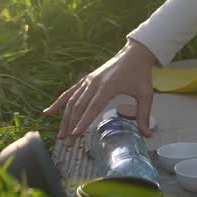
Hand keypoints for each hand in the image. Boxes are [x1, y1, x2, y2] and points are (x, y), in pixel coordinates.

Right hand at [44, 40, 159, 139]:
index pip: (93, 107)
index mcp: (108, 86)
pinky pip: (69, 92)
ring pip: (72, 101)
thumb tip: (147, 135)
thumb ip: (144, 115)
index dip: (83, 121)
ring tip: (60, 135)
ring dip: (64, 119)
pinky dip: (59, 102)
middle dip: (72, 126)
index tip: (76, 134)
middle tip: (68, 143)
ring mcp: (88, 81)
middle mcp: (94, 83)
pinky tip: (49, 112)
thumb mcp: (145, 94)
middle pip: (79, 107)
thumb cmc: (140, 74)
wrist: (134, 53)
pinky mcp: (86, 80)